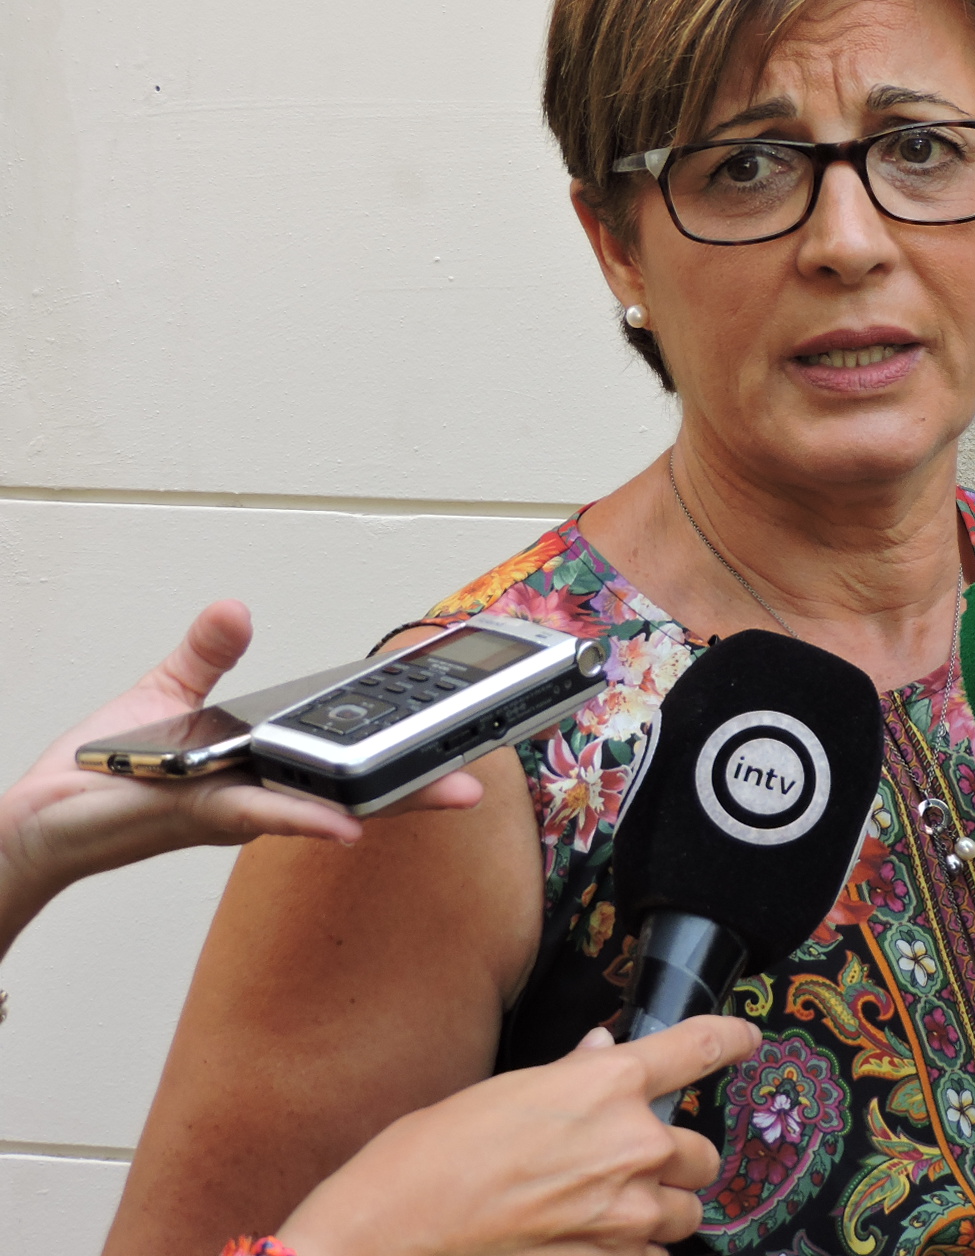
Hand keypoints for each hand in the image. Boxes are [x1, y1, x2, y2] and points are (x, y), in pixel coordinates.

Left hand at [0, 601, 481, 950]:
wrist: (40, 817)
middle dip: (420, 784)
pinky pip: (260, 813)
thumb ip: (209, 654)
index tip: (452, 732)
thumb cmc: (104, 772)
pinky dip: (304, 816)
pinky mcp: (197, 813)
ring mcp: (234, 807)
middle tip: (477, 778)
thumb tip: (236, 607)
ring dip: (383, 802)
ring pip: (323, 803)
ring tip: (440, 793)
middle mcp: (259, 792)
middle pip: (352, 789)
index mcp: (263, 764)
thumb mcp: (169, 692)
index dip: (397, 749)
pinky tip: (344, 822)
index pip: (341, 756)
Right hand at [279, 1017, 757, 1255]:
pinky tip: (587, 1241)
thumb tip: (601, 1052)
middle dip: (673, 1156)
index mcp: (608, 1084)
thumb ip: (570, 1075)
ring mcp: (624, 1216)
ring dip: (660, 1209)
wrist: (387, 1239)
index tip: (744, 1040)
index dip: (731, 1039)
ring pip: (684, 1213)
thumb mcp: (502, 1091)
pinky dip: (631, 1250)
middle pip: (700, 1152)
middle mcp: (632, 1147)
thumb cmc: (428, 1159)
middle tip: (629, 1159)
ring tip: (607, 1208)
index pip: (701, 1049)